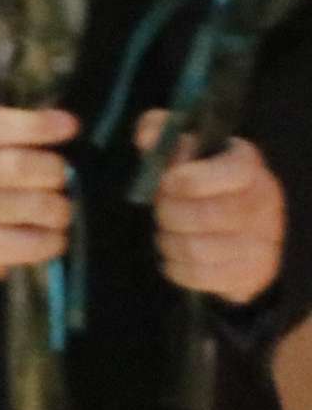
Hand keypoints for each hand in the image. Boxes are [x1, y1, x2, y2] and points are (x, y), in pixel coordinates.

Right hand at [0, 104, 77, 282]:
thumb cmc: (2, 165)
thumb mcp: (9, 136)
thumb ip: (35, 129)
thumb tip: (70, 126)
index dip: (35, 125)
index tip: (70, 125)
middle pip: (17, 167)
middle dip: (54, 171)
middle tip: (62, 176)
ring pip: (34, 206)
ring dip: (59, 208)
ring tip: (57, 207)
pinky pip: (33, 244)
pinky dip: (52, 240)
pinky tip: (47, 232)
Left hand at [140, 112, 286, 305]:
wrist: (235, 224)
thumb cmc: (200, 178)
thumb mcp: (183, 148)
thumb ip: (162, 133)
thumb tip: (145, 138)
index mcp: (248, 166)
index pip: (230, 173)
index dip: (188, 179)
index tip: (166, 182)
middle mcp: (264, 204)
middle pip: (206, 215)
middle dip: (169, 212)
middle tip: (162, 209)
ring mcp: (262, 244)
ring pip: (198, 249)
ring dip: (168, 240)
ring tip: (167, 231)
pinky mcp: (251, 274)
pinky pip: (201, 276)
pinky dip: (176, 267)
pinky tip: (174, 255)